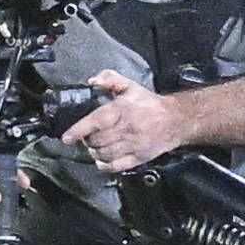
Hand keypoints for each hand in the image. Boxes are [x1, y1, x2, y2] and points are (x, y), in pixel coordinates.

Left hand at [60, 70, 182, 173]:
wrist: (176, 120)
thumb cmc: (150, 104)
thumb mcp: (131, 86)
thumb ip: (111, 79)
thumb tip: (92, 81)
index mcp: (122, 110)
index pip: (95, 122)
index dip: (78, 130)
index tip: (67, 137)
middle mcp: (126, 129)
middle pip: (96, 141)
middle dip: (87, 140)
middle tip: (88, 136)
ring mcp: (133, 145)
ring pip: (104, 154)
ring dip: (95, 151)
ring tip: (96, 146)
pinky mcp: (139, 157)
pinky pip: (116, 166)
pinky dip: (104, 165)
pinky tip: (103, 159)